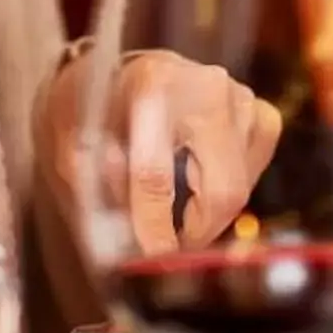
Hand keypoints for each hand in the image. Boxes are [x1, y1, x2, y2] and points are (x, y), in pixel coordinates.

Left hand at [43, 49, 282, 254]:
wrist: (120, 74)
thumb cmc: (94, 109)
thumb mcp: (71, 143)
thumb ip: (91, 189)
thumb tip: (119, 245)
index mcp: (150, 87)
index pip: (154, 174)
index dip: (153, 227)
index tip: (150, 259)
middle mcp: (205, 87)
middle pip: (221, 190)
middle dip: (196, 233)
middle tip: (170, 248)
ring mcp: (240, 99)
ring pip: (239, 189)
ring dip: (207, 214)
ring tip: (175, 210)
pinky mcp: (261, 114)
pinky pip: (254, 175)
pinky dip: (227, 192)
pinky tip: (200, 183)